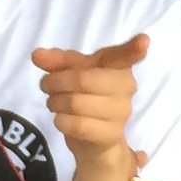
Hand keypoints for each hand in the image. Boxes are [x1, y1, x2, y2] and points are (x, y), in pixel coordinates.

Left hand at [32, 33, 148, 180]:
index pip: (126, 56)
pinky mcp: (111, 134)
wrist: (95, 139)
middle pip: (83, 79)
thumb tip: (37, 55)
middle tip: (46, 85)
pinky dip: (61, 121)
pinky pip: (79, 125)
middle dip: (56, 82)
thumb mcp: (70, 73)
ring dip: (55, 102)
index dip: (134, 48)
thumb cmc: (86, 96)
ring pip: (76, 103)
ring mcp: (121, 112)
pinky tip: (60, 119)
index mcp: (118, 66)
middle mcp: (126, 87)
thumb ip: (56, 61)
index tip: (144, 41)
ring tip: (53, 103)